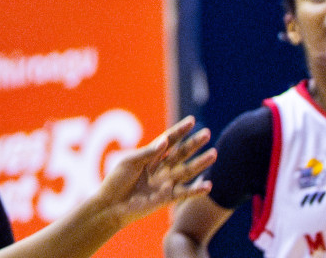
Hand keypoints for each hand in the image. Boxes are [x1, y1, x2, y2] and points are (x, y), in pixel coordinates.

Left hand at [96, 116, 215, 228]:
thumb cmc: (117, 180)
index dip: (179, 130)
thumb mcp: (130, 162)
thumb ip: (148, 152)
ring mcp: (165, 182)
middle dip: (194, 143)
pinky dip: (197, 190)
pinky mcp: (166, 198)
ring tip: (214, 154)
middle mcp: (160, 168)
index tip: (191, 120)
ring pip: (186, 171)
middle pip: (181, 153)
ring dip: (200, 163)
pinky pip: (184, 193)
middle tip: (207, 133)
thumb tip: (166, 139)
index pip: (168, 140)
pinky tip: (209, 185)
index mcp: (150, 156)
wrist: (112, 205)